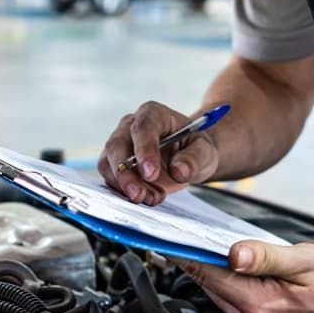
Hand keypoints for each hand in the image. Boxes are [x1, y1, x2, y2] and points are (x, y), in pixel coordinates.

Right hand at [98, 101, 219, 205]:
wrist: (188, 158)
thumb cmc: (195, 149)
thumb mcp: (205, 151)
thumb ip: (195, 158)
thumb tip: (179, 170)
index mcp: (154, 114)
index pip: (143, 128)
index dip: (144, 150)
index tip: (150, 174)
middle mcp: (130, 125)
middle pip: (117, 145)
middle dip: (125, 174)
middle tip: (138, 195)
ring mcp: (119, 143)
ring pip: (108, 163)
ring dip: (124, 186)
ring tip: (150, 198)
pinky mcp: (114, 163)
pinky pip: (110, 177)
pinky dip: (122, 191)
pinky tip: (144, 197)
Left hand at [180, 239, 313, 312]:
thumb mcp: (307, 261)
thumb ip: (267, 258)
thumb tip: (234, 254)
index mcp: (259, 307)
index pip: (208, 274)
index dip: (185, 251)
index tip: (167, 233)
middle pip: (209, 284)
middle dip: (193, 256)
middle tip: (178, 229)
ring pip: (219, 291)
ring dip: (208, 268)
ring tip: (199, 240)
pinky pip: (232, 299)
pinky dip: (225, 280)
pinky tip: (226, 262)